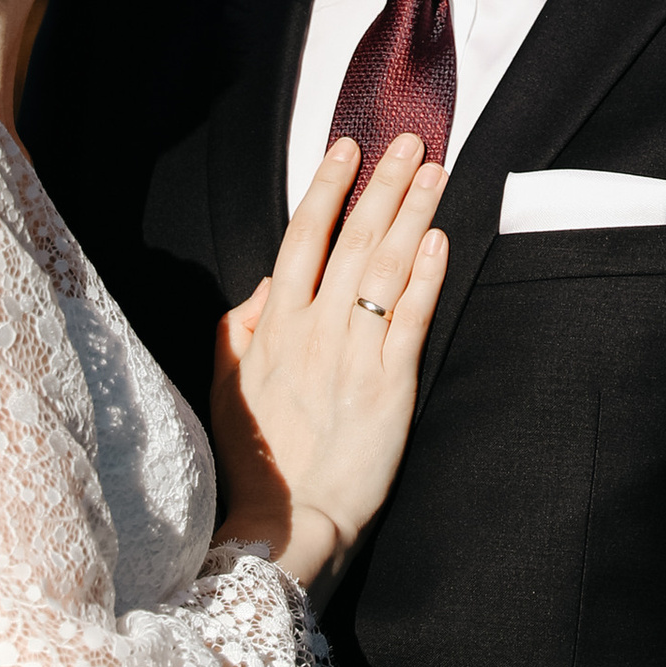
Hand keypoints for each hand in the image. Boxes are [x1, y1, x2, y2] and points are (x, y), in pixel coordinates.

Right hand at [211, 135, 447, 597]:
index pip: (304, 240)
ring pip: (388, 268)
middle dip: (383, 185)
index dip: (327, 190)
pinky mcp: (390, 387)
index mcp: (274, 328)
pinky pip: (412, 318)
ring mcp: (354, 356)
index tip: (347, 148)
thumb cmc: (257, 462)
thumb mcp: (224, 389)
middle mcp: (315, 332)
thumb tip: (264, 285)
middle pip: (354, 241)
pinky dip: (427, 275)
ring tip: (434, 173)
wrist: (285, 525)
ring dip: (413, 214)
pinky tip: (440, 239)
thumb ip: (237, 330)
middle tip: (409, 141)